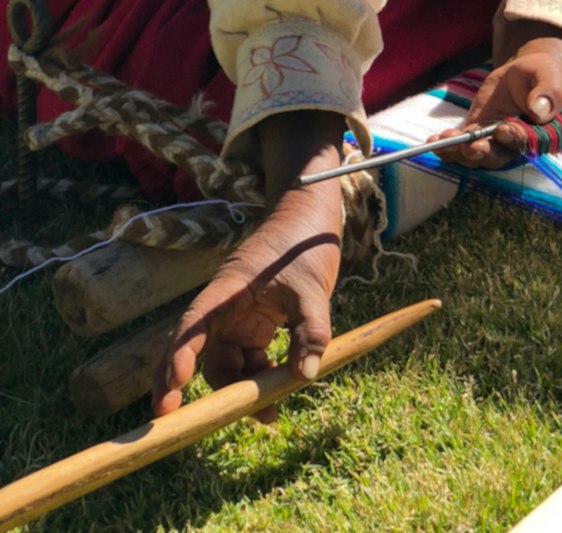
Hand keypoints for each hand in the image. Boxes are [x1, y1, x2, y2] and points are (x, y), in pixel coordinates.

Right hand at [153, 111, 344, 420]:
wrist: (310, 215)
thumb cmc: (304, 243)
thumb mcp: (313, 287)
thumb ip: (312, 330)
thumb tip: (305, 376)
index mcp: (227, 291)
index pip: (192, 327)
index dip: (177, 359)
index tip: (171, 391)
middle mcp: (225, 307)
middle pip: (202, 354)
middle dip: (203, 390)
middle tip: (199, 423)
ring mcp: (239, 316)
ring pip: (227, 362)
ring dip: (240, 389)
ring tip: (268, 415)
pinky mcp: (255, 323)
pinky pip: (248, 357)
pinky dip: (258, 376)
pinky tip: (277, 391)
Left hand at [430, 25, 561, 168]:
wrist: (524, 73)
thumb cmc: (543, 74)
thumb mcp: (550, 76)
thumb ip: (549, 92)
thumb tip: (540, 109)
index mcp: (540, 135)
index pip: (527, 142)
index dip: (513, 139)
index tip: (501, 129)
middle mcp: (516, 145)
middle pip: (498, 156)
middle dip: (481, 152)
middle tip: (468, 145)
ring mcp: (494, 142)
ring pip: (477, 155)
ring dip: (459, 152)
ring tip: (444, 140)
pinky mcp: (477, 133)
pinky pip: (462, 145)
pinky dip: (447, 147)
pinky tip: (433, 142)